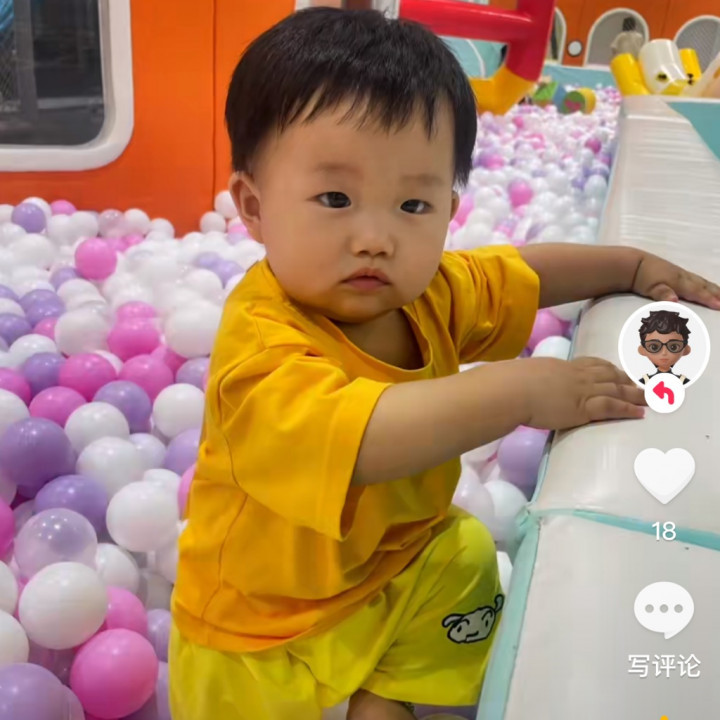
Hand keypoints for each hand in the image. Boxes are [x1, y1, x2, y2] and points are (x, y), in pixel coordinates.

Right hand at [523, 357, 645, 430]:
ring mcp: (584, 391)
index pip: (593, 364)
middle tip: (644, 386)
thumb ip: (539, 378)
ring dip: (636, 394)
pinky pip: (612, 407)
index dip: (609, 368)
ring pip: (617, 390)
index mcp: (565, 367)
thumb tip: (533, 384)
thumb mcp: (531, 374)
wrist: (515, 390)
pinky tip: (640, 413)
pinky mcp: (584, 407)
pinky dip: (627, 409)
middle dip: (628, 380)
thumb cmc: (515, 382)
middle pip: (611, 376)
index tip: (618, 372)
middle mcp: (579, 376)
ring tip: (650, 399)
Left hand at [633, 253, 719, 308]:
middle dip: (716, 293)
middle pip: (703, 286)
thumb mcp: (650, 287)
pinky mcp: (675, 273)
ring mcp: (679, 274)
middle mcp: (682, 277)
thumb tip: (674, 301)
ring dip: (713, 288)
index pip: (697, 291)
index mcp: (678, 281)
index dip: (709, 299)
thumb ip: (663, 294)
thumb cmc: (642, 277)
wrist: (633, 264)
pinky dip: (703, 284)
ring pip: (700, 281)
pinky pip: (695, 279)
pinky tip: (704, 287)